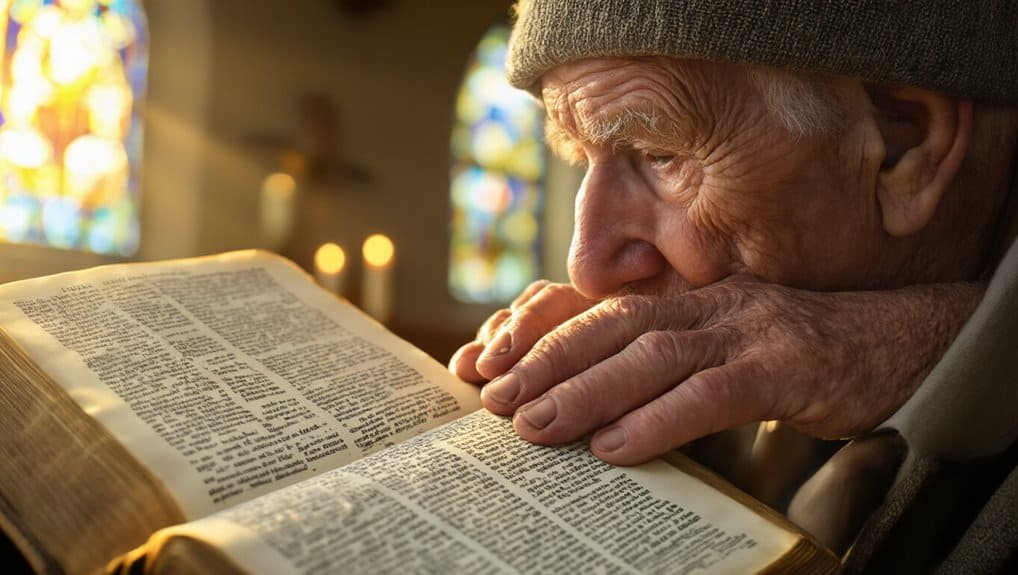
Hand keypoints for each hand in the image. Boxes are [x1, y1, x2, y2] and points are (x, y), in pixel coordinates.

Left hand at [450, 278, 982, 464]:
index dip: (543, 334)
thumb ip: (667, 368)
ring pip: (652, 357)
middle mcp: (710, 306)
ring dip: (585, 392)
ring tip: (533, 426)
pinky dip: (660, 420)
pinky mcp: (785, 369)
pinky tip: (616, 448)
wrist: (897, 342)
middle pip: (613, 329)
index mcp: (689, 299)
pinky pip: (713, 394)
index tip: (492, 364)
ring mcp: (748, 332)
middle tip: (494, 401)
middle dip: (546, 363)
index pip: (601, 310)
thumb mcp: (725, 348)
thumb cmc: (800, 354)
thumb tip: (598, 412)